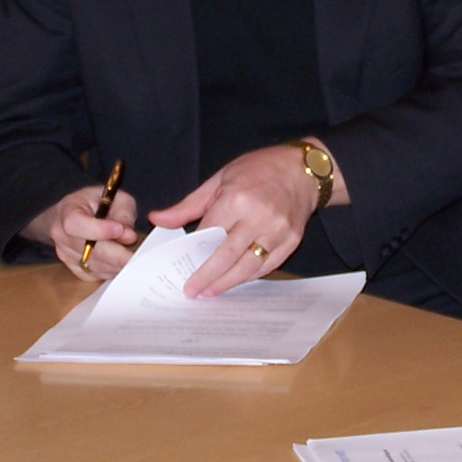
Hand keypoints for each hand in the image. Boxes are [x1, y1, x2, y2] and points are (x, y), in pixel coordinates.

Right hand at [21, 185, 138, 280]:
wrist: (73, 216)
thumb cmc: (95, 204)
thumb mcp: (114, 197)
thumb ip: (123, 213)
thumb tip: (128, 235)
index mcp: (67, 212)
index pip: (75, 224)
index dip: (98, 229)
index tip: (119, 230)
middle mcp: (61, 236)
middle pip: (88, 251)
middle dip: (116, 254)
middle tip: (138, 254)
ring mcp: (66, 255)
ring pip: (94, 266)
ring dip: (116, 264)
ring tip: (134, 256)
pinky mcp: (74, 268)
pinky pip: (95, 275)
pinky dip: (111, 270)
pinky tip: (122, 262)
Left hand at [147, 140, 345, 298]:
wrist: (303, 169)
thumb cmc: (259, 169)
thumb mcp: (220, 179)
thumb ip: (189, 204)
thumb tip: (158, 219)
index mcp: (237, 198)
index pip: (209, 232)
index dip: (194, 251)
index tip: (180, 265)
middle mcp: (258, 216)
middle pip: (227, 255)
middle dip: (207, 276)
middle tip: (191, 291)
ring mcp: (278, 230)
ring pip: (249, 265)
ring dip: (228, 282)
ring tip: (211, 291)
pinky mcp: (292, 239)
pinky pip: (268, 264)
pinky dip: (251, 275)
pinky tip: (237, 280)